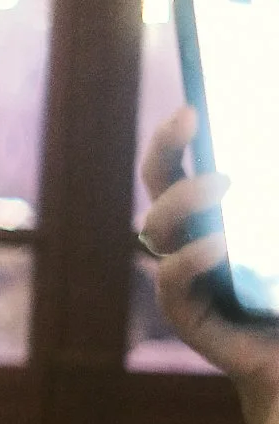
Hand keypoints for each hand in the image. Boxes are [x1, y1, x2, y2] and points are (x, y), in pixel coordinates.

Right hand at [140, 106, 278, 423]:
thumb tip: (276, 159)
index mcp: (215, 216)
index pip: (181, 167)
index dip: (174, 137)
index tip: (193, 108)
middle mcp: (192, 238)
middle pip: (158, 185)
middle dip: (165, 149)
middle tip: (197, 128)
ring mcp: (185, 277)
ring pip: (157, 226)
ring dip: (183, 199)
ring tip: (223, 183)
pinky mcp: (187, 315)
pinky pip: (171, 279)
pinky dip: (190, 257)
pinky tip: (219, 246)